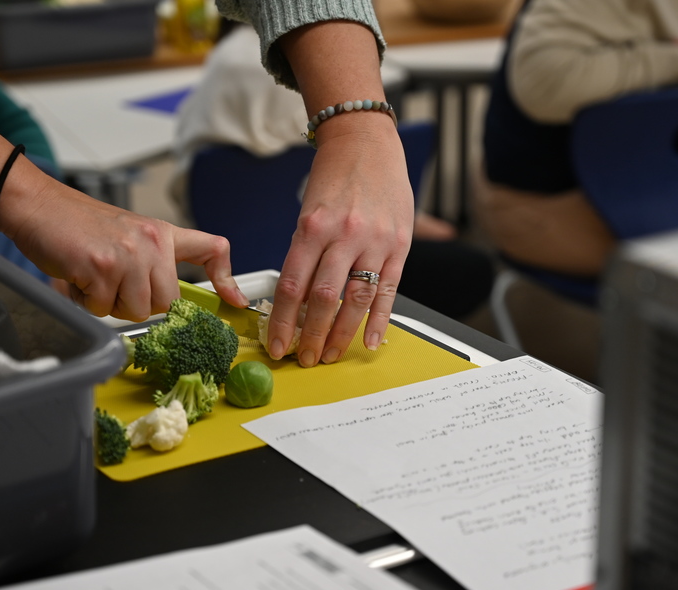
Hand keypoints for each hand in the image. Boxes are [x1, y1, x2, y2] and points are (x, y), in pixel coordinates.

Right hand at [0, 171, 246, 320]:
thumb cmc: (78, 226)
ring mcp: (128, 255)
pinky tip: (77, 277)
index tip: (235, 300)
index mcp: (162, 233)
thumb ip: (151, 262)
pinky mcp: (101, 268)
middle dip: (137, 303)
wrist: (38, 206)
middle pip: (166, 303)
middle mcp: (151, 242)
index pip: (211, 249)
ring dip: (109, 304)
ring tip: (93, 277)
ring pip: (135, 310)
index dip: (227, 279)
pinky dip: (85, 301)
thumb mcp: (128, 234)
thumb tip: (167, 302)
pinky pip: (102, 308)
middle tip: (113, 282)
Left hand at [266, 117, 413, 366]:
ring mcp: (375, 241)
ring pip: (356, 300)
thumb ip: (305, 255)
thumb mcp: (309, 213)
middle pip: (324, 299)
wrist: (367, 142)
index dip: (282, 322)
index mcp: (313, 227)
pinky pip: (388, 291)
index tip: (277, 345)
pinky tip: (368, 342)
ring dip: (342, 335)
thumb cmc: (333, 179)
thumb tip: (296, 303)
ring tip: (331, 355)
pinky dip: (378, 320)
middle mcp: (344, 235)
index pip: (292, 286)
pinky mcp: (400, 246)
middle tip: (305, 359)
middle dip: (312, 336)